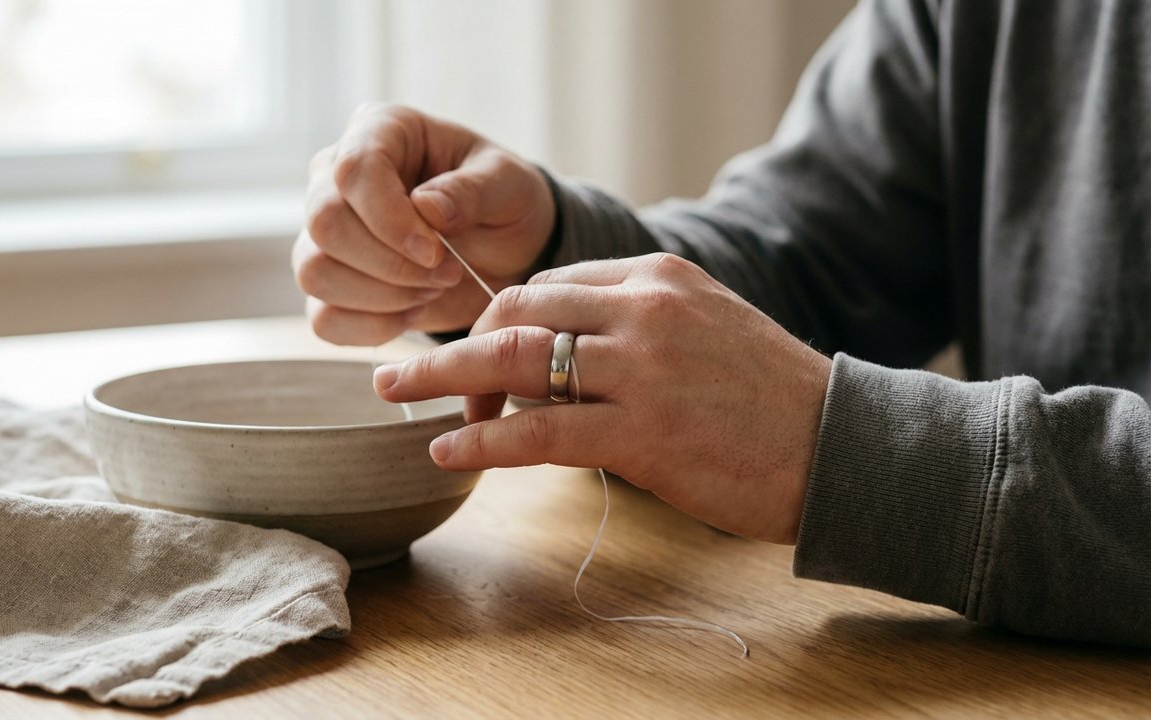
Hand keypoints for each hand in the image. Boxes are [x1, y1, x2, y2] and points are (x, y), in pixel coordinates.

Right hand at [294, 103, 556, 344]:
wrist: (505, 248)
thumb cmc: (503, 202)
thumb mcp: (508, 185)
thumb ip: (473, 190)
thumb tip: (425, 208)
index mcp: (381, 131)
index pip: (352, 169)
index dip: (390, 219)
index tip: (437, 251)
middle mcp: (336, 177)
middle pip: (324, 224)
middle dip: (391, 264)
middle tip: (447, 273)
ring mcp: (325, 233)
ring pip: (315, 272)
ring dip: (383, 296)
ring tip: (433, 289)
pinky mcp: (331, 283)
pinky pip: (323, 318)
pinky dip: (373, 327)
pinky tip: (413, 312)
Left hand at [372, 253, 832, 543]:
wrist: (840, 446)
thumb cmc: (770, 397)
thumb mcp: (704, 328)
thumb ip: (633, 326)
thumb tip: (559, 356)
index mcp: (655, 277)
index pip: (547, 285)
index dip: (498, 322)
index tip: (474, 360)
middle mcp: (642, 308)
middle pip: (517, 311)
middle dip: (454, 343)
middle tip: (406, 374)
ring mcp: (641, 367)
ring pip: (515, 360)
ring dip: (444, 379)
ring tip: (397, 395)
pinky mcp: (642, 431)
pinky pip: (539, 430)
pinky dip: (483, 438)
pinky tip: (448, 450)